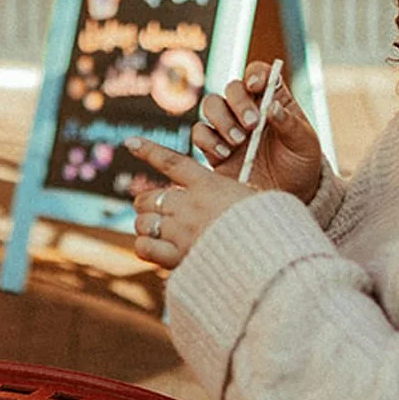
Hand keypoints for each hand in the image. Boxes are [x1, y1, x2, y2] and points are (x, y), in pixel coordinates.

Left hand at [124, 136, 257, 268]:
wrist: (267, 258)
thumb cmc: (267, 227)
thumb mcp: (252, 197)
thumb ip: (229, 192)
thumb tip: (223, 190)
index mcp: (208, 185)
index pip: (170, 162)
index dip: (148, 150)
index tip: (131, 142)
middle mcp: (189, 205)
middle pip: (149, 197)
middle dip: (146, 203)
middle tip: (151, 210)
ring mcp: (180, 230)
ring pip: (143, 222)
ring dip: (145, 226)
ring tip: (154, 233)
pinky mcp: (176, 256)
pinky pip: (144, 247)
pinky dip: (145, 247)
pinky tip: (153, 249)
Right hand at [188, 60, 323, 202]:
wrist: (287, 195)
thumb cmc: (300, 164)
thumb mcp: (304, 144)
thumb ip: (290, 124)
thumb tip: (273, 107)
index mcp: (272, 99)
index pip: (259, 74)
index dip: (255, 74)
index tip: (256, 85)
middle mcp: (247, 108)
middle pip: (232, 87)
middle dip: (239, 102)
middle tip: (251, 125)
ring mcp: (228, 127)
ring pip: (211, 105)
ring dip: (222, 120)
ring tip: (238, 141)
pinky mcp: (214, 148)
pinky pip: (200, 133)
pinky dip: (208, 140)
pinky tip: (225, 154)